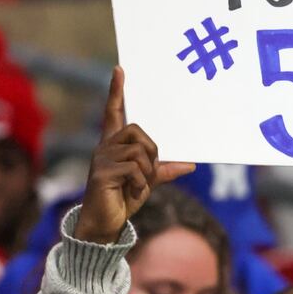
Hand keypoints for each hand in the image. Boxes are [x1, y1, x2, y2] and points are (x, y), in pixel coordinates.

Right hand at [73, 67, 195, 243]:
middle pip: (136, 130)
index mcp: (115, 145)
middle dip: (151, 149)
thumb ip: (164, 169)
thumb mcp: (147, 181)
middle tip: (149, 170)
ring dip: (147, 171)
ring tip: (138, 186)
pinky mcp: (102, 173)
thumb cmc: (123, 198)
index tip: (120, 70)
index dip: (117, 92)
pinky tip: (131, 193)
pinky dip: (140, 184)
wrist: (105, 223)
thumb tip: (190, 164)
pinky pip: (134, 170)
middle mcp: (105, 147)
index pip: (114, 112)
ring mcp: (102, 159)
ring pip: (139, 152)